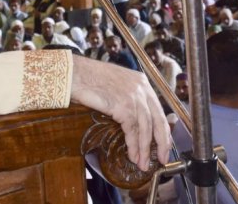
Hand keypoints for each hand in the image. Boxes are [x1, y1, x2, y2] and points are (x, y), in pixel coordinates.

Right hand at [70, 56, 170, 171]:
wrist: (74, 74)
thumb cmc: (89, 79)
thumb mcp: (117, 85)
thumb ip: (129, 98)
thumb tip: (135, 121)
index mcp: (142, 82)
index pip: (159, 110)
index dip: (163, 130)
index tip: (164, 144)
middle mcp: (141, 88)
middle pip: (158, 120)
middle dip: (162, 143)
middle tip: (162, 159)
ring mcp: (133, 97)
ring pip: (146, 129)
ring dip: (145, 150)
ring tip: (143, 163)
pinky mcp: (123, 106)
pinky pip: (132, 131)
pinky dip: (133, 146)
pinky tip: (133, 156)